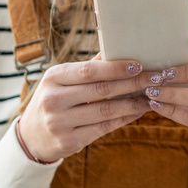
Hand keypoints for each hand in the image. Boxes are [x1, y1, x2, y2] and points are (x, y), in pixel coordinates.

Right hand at [17, 56, 151, 161]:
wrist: (32, 136)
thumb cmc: (54, 99)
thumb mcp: (61, 80)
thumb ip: (88, 67)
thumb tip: (117, 45)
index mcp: (53, 77)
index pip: (89, 71)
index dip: (116, 68)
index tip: (139, 64)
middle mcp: (54, 100)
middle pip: (101, 90)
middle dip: (132, 83)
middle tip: (155, 79)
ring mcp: (60, 123)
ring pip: (106, 111)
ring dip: (133, 103)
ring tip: (152, 96)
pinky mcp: (69, 141)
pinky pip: (104, 128)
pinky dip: (125, 118)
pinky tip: (139, 111)